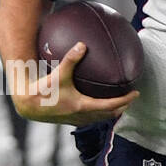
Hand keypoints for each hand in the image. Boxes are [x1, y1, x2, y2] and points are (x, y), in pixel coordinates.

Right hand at [13, 43, 138, 125]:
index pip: (112, 105)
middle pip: (110, 115)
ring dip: (112, 112)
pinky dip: (100, 113)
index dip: (126, 100)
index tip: (136, 93)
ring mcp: (78, 120)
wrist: (28, 106)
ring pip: (101, 119)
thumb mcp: (58, 73)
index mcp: (84, 106)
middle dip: (123, 107)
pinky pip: (91, 118)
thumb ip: (71, 59)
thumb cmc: (43, 89)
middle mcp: (83, 116)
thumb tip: (82, 44)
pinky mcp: (71, 121)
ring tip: (120, 103)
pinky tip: (98, 104)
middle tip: (131, 98)